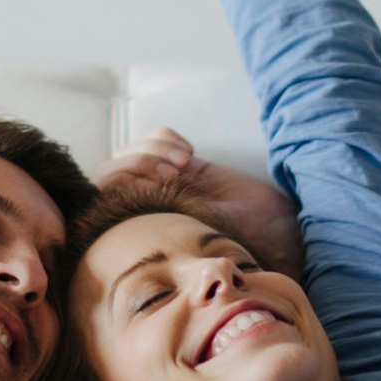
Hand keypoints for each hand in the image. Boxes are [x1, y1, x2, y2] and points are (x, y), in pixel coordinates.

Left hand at [94, 128, 303, 278]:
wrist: (278, 230)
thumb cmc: (239, 243)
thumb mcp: (196, 232)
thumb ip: (159, 218)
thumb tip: (115, 199)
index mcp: (142, 232)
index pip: (102, 198)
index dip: (125, 179)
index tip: (164, 181)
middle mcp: (146, 209)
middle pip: (108, 171)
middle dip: (139, 161)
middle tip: (176, 168)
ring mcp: (163, 185)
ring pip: (129, 151)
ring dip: (154, 147)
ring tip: (185, 160)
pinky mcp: (182, 165)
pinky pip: (155, 137)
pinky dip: (166, 138)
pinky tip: (190, 153)